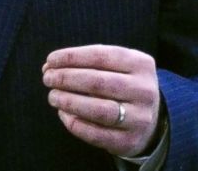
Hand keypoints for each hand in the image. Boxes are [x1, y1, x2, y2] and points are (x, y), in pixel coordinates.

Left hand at [41, 44, 160, 157]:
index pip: (100, 56)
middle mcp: (144, 90)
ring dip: (69, 101)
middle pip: (97, 82)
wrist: (150, 121)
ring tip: (52, 96)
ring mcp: (140, 118)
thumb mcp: (116, 66)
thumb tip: (50, 65)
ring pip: (98, 110)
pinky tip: (64, 114)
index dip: (71, 57)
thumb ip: (87, 63)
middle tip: (47, 78)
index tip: (50, 60)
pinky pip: (97, 134)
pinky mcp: (130, 141)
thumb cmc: (122, 85)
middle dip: (66, 78)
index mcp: (140, 64)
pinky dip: (75, 124)